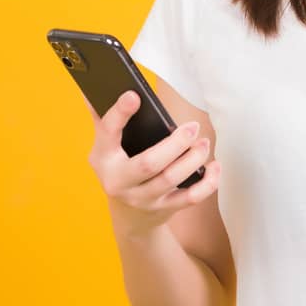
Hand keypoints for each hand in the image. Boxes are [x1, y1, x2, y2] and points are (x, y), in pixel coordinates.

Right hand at [83, 90, 220, 237]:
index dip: (120, 113)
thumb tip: (91, 88)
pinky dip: (207, 183)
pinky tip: (214, 167)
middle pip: (149, 163)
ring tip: (204, 143)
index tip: (134, 95)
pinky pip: (189, 199)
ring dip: (193, 160)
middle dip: (175, 144)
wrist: (128, 218)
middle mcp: (120, 181)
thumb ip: (102, 118)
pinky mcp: (164, 209)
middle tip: (193, 127)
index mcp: (103, 158)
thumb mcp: (105, 148)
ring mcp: (142, 198)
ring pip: (171, 179)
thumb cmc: (119, 169)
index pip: (108, 132)